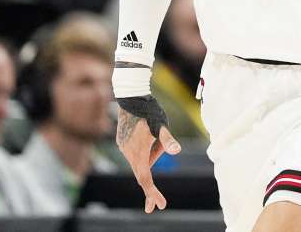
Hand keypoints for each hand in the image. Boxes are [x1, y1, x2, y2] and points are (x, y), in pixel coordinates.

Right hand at [116, 96, 180, 213]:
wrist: (131, 95)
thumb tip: (177, 150)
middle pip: (141, 175)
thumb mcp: (162, 125)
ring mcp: (124, 147)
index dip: (153, 193)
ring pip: (140, 161)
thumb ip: (168, 139)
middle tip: (157, 205)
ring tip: (154, 132)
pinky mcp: (123, 141)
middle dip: (150, 190)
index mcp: (138, 152)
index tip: (160, 205)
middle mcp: (128, 152)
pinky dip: (145, 153)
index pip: (145, 178)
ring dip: (151, 156)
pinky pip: (136, 154)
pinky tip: (149, 133)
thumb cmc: (149, 110)